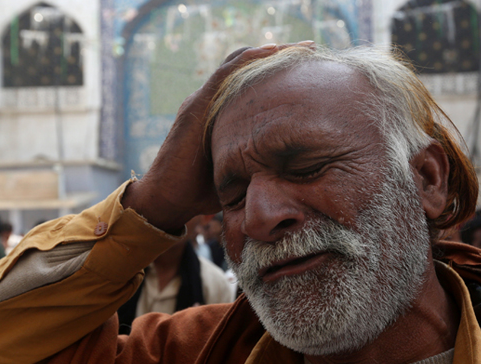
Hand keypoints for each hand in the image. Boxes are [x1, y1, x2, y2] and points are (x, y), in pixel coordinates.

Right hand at [121, 42, 312, 232]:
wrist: (167, 201)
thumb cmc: (201, 192)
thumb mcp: (238, 171)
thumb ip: (258, 161)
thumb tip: (291, 170)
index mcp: (221, 114)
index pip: (254, 83)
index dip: (281, 72)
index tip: (312, 68)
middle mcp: (212, 101)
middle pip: (250, 67)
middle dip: (282, 55)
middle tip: (312, 48)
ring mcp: (202, 100)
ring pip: (240, 63)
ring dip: (271, 51)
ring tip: (302, 45)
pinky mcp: (197, 106)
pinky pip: (225, 73)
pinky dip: (249, 59)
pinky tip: (272, 49)